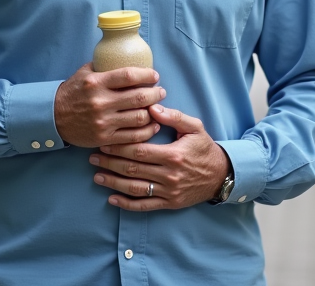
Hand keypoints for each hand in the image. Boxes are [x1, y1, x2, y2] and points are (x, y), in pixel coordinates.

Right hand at [54, 64, 164, 147]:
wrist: (54, 117)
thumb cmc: (72, 92)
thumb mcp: (84, 74)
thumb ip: (104, 66)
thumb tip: (126, 58)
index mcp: (96, 82)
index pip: (129, 76)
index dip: (147, 75)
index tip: (155, 76)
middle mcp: (100, 102)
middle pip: (139, 97)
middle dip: (156, 93)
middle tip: (161, 91)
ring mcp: (103, 122)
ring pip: (139, 117)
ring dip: (153, 112)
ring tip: (157, 107)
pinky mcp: (105, 138)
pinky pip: (133, 136)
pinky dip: (147, 131)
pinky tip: (152, 125)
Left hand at [89, 103, 230, 210]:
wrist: (221, 176)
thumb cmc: (204, 148)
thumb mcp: (194, 128)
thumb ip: (174, 116)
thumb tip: (152, 108)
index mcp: (173, 155)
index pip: (139, 151)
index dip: (119, 147)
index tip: (104, 141)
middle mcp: (169, 175)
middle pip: (133, 169)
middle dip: (110, 162)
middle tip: (93, 156)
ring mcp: (168, 192)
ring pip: (135, 188)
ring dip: (113, 183)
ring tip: (97, 175)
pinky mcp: (169, 204)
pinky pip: (144, 206)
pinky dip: (126, 204)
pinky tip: (112, 199)